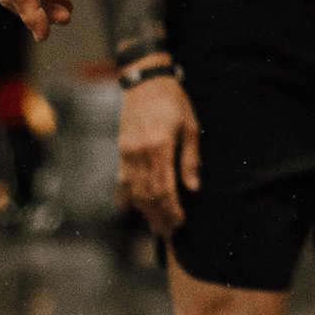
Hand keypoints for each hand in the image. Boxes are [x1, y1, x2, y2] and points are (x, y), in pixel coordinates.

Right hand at [117, 75, 199, 235]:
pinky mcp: (122, 151)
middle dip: (159, 216)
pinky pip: (123, 181)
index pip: (164, 188)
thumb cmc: (173, 102)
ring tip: (156, 226)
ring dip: (145, 212)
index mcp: (160, 147)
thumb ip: (190, 159)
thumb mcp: (190, 127)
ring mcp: (127, 153)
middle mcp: (140, 153)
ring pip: (134, 191)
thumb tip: (193, 187)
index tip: (180, 222)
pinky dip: (129, 198)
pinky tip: (136, 209)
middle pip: (148, 194)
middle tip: (169, 232)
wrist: (146, 81)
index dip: (172, 209)